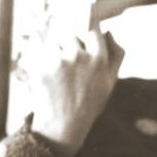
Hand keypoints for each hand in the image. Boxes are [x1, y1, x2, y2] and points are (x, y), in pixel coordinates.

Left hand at [27, 31, 123, 156]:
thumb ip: (115, 56)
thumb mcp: (110, 83)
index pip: (92, 30)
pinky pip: (40, 56)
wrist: (63, 126)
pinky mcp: (42, 67)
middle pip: (70, 36)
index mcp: (99, 59)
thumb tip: (108, 32)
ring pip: (54, 44)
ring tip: (58, 77)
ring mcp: (59, 61)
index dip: (86, 35)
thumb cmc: (88, 105)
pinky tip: (49, 82)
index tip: (81, 41)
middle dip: (68, 47)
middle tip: (68, 66)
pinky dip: (42, 64)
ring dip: (54, 54)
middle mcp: (79, 57)